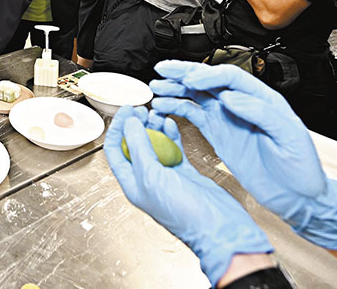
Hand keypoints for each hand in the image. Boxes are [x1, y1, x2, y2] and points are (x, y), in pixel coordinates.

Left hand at [104, 106, 271, 285]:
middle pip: (134, 145)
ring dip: (154, 127)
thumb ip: (139, 148)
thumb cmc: (185, 213)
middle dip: (135, 124)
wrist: (221, 229)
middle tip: (141, 108)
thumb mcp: (153, 176)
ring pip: (155, 144)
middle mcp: (147, 179)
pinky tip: (171, 123)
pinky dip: (172, 135)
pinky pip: (174, 148)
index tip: (126, 110)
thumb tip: (130, 124)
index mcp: (132, 184)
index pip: (115, 150)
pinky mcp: (185, 172)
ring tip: (156, 112)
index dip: (118, 128)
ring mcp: (167, 175)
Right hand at [151, 60, 336, 249]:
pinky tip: (164, 107)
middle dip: (184, 72)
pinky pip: (194, 115)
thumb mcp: (289, 138)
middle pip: (209, 80)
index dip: (209, 76)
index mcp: (263, 99)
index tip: (192, 81)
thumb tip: (230, 97)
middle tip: (163, 69)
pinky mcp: (219, 133)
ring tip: (156, 86)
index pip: (231, 78)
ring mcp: (228, 118)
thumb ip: (261, 113)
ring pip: (197, 95)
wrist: (299, 197)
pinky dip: (177, 108)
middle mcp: (242, 104)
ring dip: (176, 88)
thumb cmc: (301, 169)